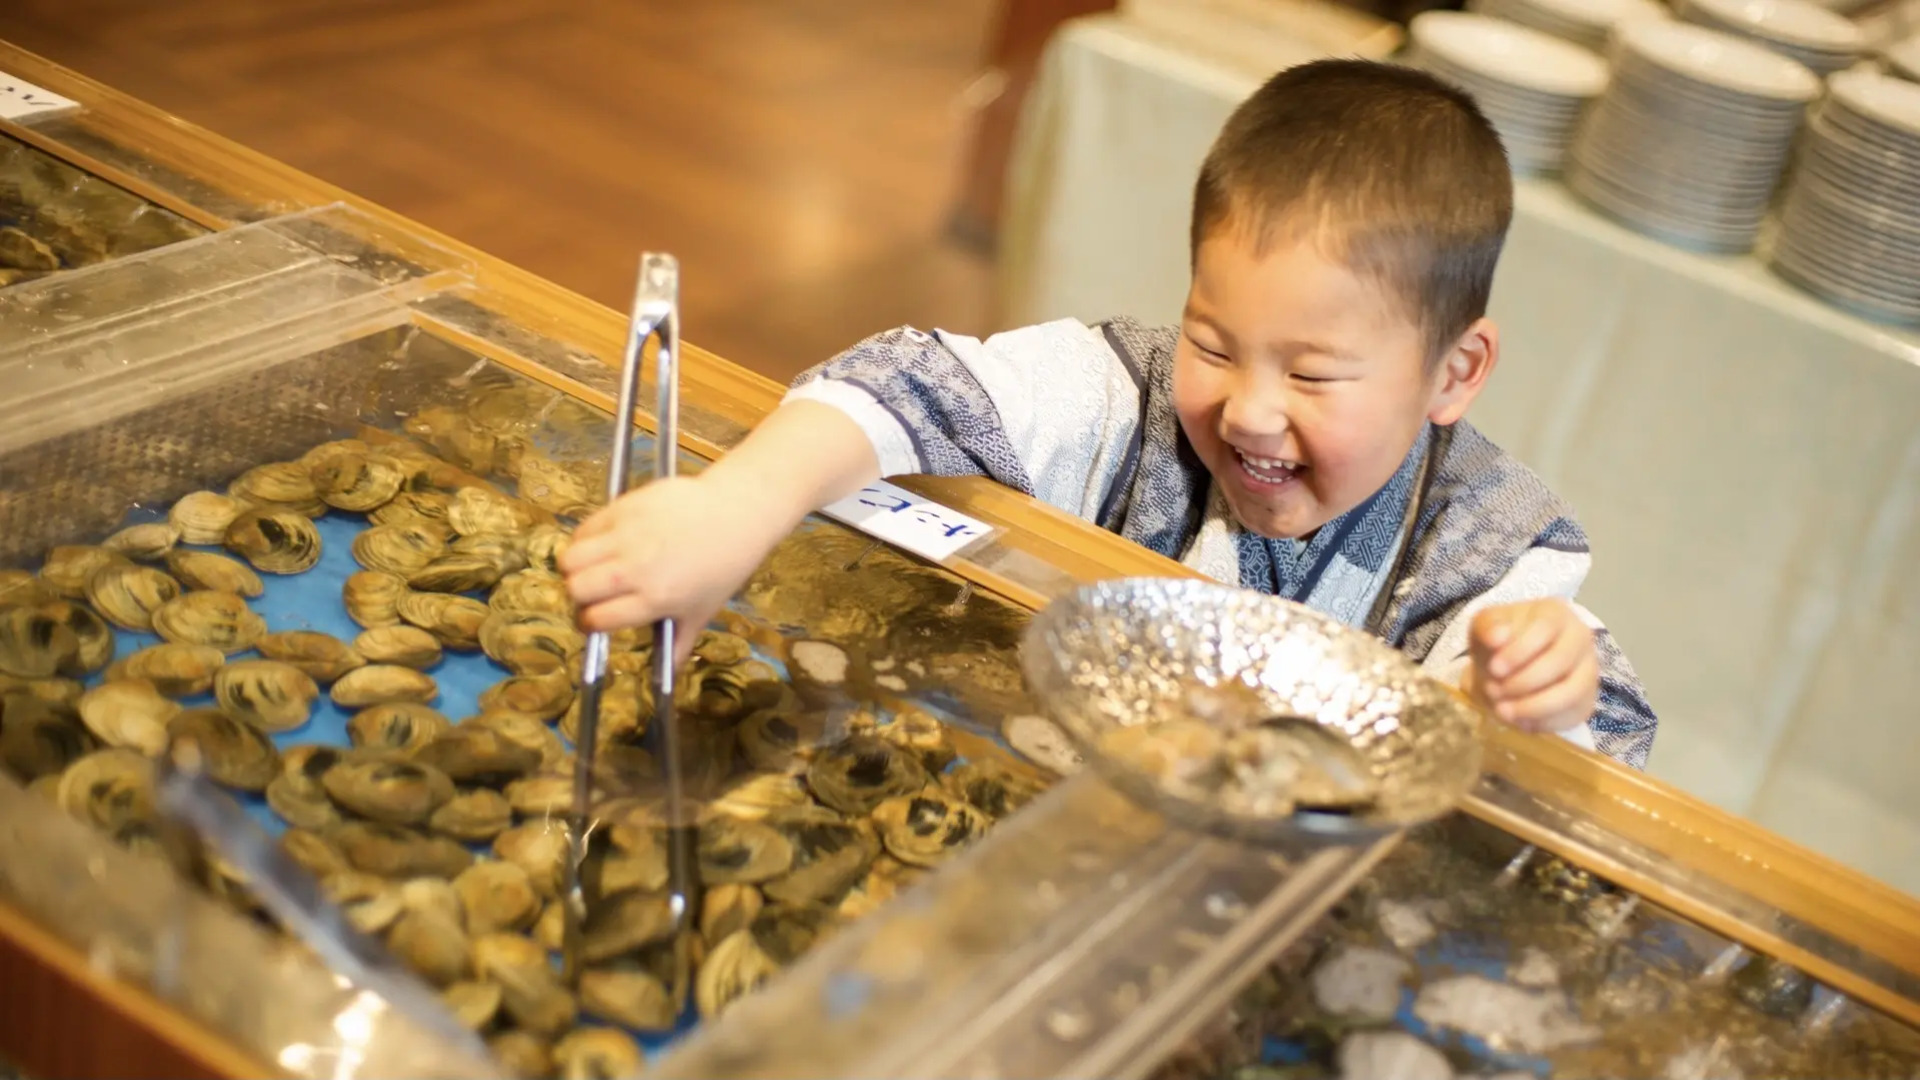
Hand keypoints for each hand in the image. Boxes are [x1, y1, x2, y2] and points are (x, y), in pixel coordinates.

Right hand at [558, 399, 883, 664]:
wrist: (737, 512)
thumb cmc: (724, 565)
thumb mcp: (704, 610)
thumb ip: (680, 643)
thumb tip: (669, 676)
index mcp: (654, 598)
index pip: (597, 619)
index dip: (590, 623)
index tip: (592, 620)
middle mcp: (635, 569)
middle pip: (576, 589)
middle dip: (579, 597)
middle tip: (592, 594)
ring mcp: (626, 536)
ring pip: (570, 558)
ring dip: (575, 568)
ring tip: (591, 568)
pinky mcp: (623, 507)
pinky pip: (584, 527)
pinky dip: (584, 540)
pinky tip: (600, 544)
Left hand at [1463, 599, 1596, 733]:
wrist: (1509, 664)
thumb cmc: (1501, 640)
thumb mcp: (1486, 626)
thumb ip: (1488, 627)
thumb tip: (1496, 637)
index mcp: (1556, 613)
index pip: (1545, 628)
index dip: (1519, 651)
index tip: (1494, 668)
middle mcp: (1580, 638)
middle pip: (1560, 662)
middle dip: (1522, 681)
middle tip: (1494, 692)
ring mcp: (1588, 670)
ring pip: (1571, 693)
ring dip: (1533, 706)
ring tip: (1503, 711)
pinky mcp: (1586, 699)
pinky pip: (1572, 716)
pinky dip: (1542, 722)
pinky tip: (1519, 721)